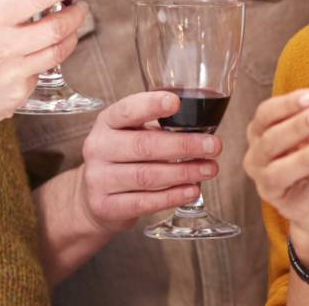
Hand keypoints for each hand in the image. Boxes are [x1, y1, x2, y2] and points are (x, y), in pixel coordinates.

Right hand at [0, 0, 100, 128]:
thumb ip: (5, 3)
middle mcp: (3, 45)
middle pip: (59, 25)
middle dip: (77, 15)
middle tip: (81, 8)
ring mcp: (12, 72)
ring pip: (59, 51)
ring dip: (70, 39)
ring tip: (67, 31)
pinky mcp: (17, 95)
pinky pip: (42, 74)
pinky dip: (45, 64)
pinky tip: (34, 61)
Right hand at [75, 91, 219, 233]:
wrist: (95, 197)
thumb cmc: (126, 157)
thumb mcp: (134, 133)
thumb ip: (161, 126)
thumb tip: (204, 126)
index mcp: (107, 122)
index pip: (126, 110)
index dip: (151, 105)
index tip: (176, 103)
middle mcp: (97, 148)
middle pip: (143, 145)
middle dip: (184, 145)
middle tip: (214, 146)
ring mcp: (98, 178)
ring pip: (146, 176)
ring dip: (184, 172)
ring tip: (209, 169)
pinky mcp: (105, 206)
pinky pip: (143, 202)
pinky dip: (172, 197)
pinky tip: (192, 190)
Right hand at [243, 89, 308, 243]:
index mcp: (261, 134)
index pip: (266, 114)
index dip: (289, 103)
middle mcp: (257, 159)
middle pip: (270, 140)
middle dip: (298, 126)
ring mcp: (269, 186)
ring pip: (279, 171)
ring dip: (306, 156)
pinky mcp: (289, 207)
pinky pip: (303, 192)